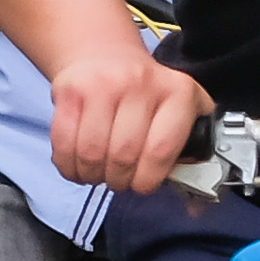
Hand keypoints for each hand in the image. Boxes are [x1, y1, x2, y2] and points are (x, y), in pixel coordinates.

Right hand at [48, 38, 212, 194]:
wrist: (102, 54)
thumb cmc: (145, 94)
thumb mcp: (179, 111)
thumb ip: (190, 153)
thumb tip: (196, 206)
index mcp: (177, 92)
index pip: (161, 149)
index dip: (149, 179)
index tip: (143, 186)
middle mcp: (140, 84)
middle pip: (124, 155)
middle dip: (119, 180)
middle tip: (118, 181)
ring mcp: (101, 85)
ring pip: (91, 153)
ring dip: (92, 175)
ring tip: (97, 174)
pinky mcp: (70, 91)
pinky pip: (64, 142)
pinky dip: (67, 165)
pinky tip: (75, 166)